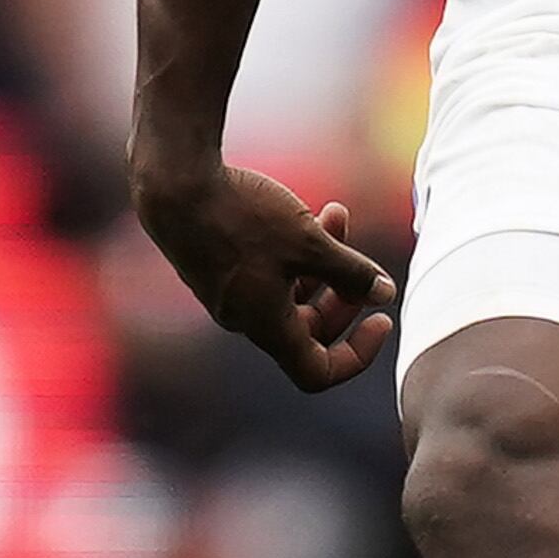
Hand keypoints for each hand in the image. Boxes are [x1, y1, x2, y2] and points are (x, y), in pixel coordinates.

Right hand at [130, 156, 396, 390]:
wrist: (173, 185)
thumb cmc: (240, 216)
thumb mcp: (309, 242)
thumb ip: (351, 271)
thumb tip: (385, 294)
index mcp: (266, 326)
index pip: (317, 371)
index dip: (357, 356)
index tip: (380, 321)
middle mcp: (245, 319)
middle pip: (308, 330)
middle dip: (344, 296)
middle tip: (364, 264)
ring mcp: (228, 294)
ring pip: (290, 292)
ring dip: (322, 261)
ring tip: (338, 213)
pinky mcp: (217, 268)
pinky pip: (266, 273)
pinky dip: (293, 251)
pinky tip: (305, 211)